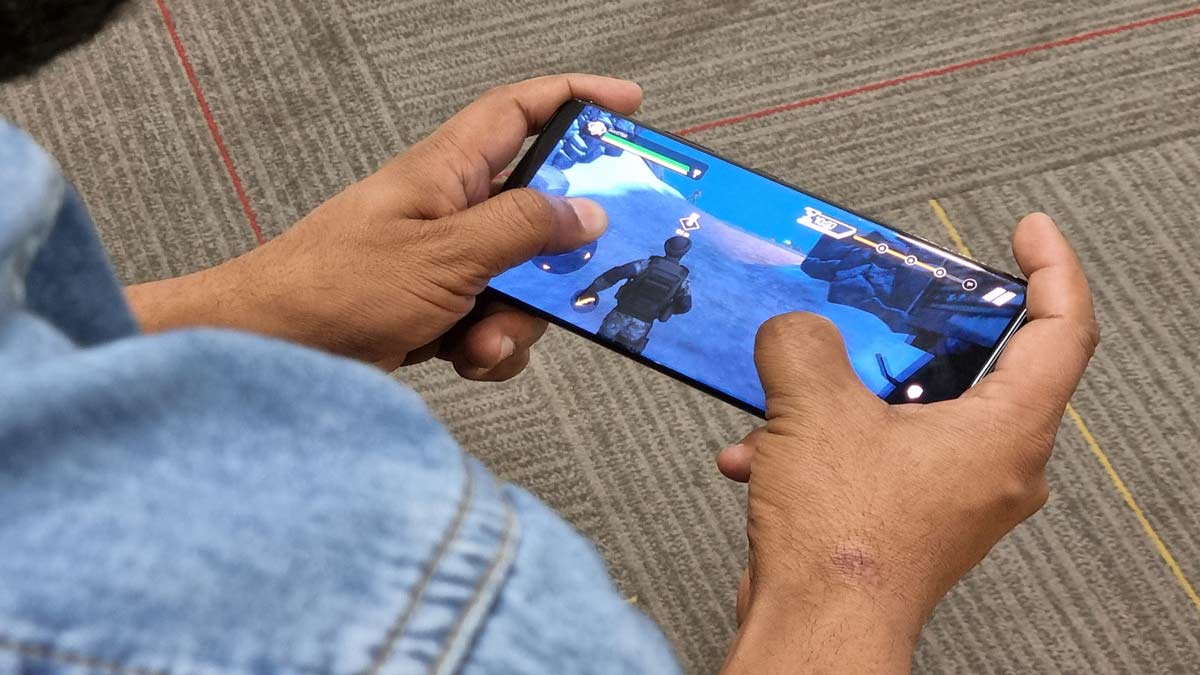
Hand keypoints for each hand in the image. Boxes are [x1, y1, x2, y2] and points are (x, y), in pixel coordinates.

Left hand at [126, 74, 642, 376]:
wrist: (269, 351)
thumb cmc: (330, 288)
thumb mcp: (445, 255)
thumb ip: (522, 229)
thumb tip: (586, 212)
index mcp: (446, 171)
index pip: (520, 112)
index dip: (575, 99)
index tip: (625, 106)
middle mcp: (449, 209)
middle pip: (536, 212)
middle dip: (556, 259)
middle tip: (569, 280)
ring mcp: (443, 261)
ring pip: (520, 278)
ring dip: (517, 319)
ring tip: (482, 340)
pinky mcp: (436, 307)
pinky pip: (493, 319)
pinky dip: (490, 345)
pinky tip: (466, 357)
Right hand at [718, 213, 1098, 673]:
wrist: (815, 627)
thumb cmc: (844, 545)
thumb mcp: (814, 407)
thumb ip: (804, 342)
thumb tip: (796, 331)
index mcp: (1005, 432)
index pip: (1064, 329)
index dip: (1052, 267)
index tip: (1030, 234)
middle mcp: (994, 467)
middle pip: (984, 367)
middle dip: (923, 330)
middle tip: (899, 298)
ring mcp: (953, 495)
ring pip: (915, 411)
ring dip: (845, 394)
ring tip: (793, 389)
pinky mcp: (910, 517)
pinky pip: (878, 453)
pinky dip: (825, 440)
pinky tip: (766, 449)